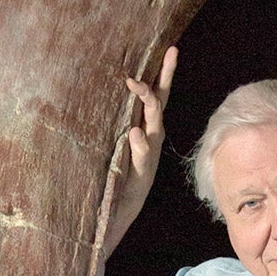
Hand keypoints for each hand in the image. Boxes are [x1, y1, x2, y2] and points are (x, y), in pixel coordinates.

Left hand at [100, 45, 176, 258]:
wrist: (106, 227)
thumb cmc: (105, 190)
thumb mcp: (112, 155)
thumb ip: (118, 135)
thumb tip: (119, 106)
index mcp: (143, 136)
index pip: (157, 99)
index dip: (165, 75)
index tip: (171, 48)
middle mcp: (149, 146)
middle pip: (161, 107)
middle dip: (164, 81)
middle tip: (167, 55)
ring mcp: (145, 163)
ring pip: (154, 129)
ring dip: (149, 108)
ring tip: (137, 87)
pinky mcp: (138, 181)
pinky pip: (141, 160)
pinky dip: (139, 146)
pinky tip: (135, 132)